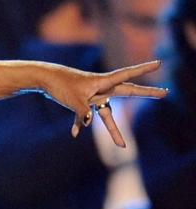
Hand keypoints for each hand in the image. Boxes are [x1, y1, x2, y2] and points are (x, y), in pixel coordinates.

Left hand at [42, 60, 166, 146]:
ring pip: (107, 113)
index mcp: (102, 82)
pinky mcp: (81, 100)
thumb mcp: (74, 100)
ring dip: (112, 129)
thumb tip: (88, 123)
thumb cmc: (60, 85)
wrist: (43, 78)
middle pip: (127, 92)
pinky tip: (74, 133)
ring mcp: (92, 94)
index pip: (128, 75)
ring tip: (122, 146)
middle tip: (165, 93)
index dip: (144, 69)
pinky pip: (85, 115)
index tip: (159, 63)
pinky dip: (80, 122)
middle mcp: (101, 88)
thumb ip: (83, 113)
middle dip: (146, 93)